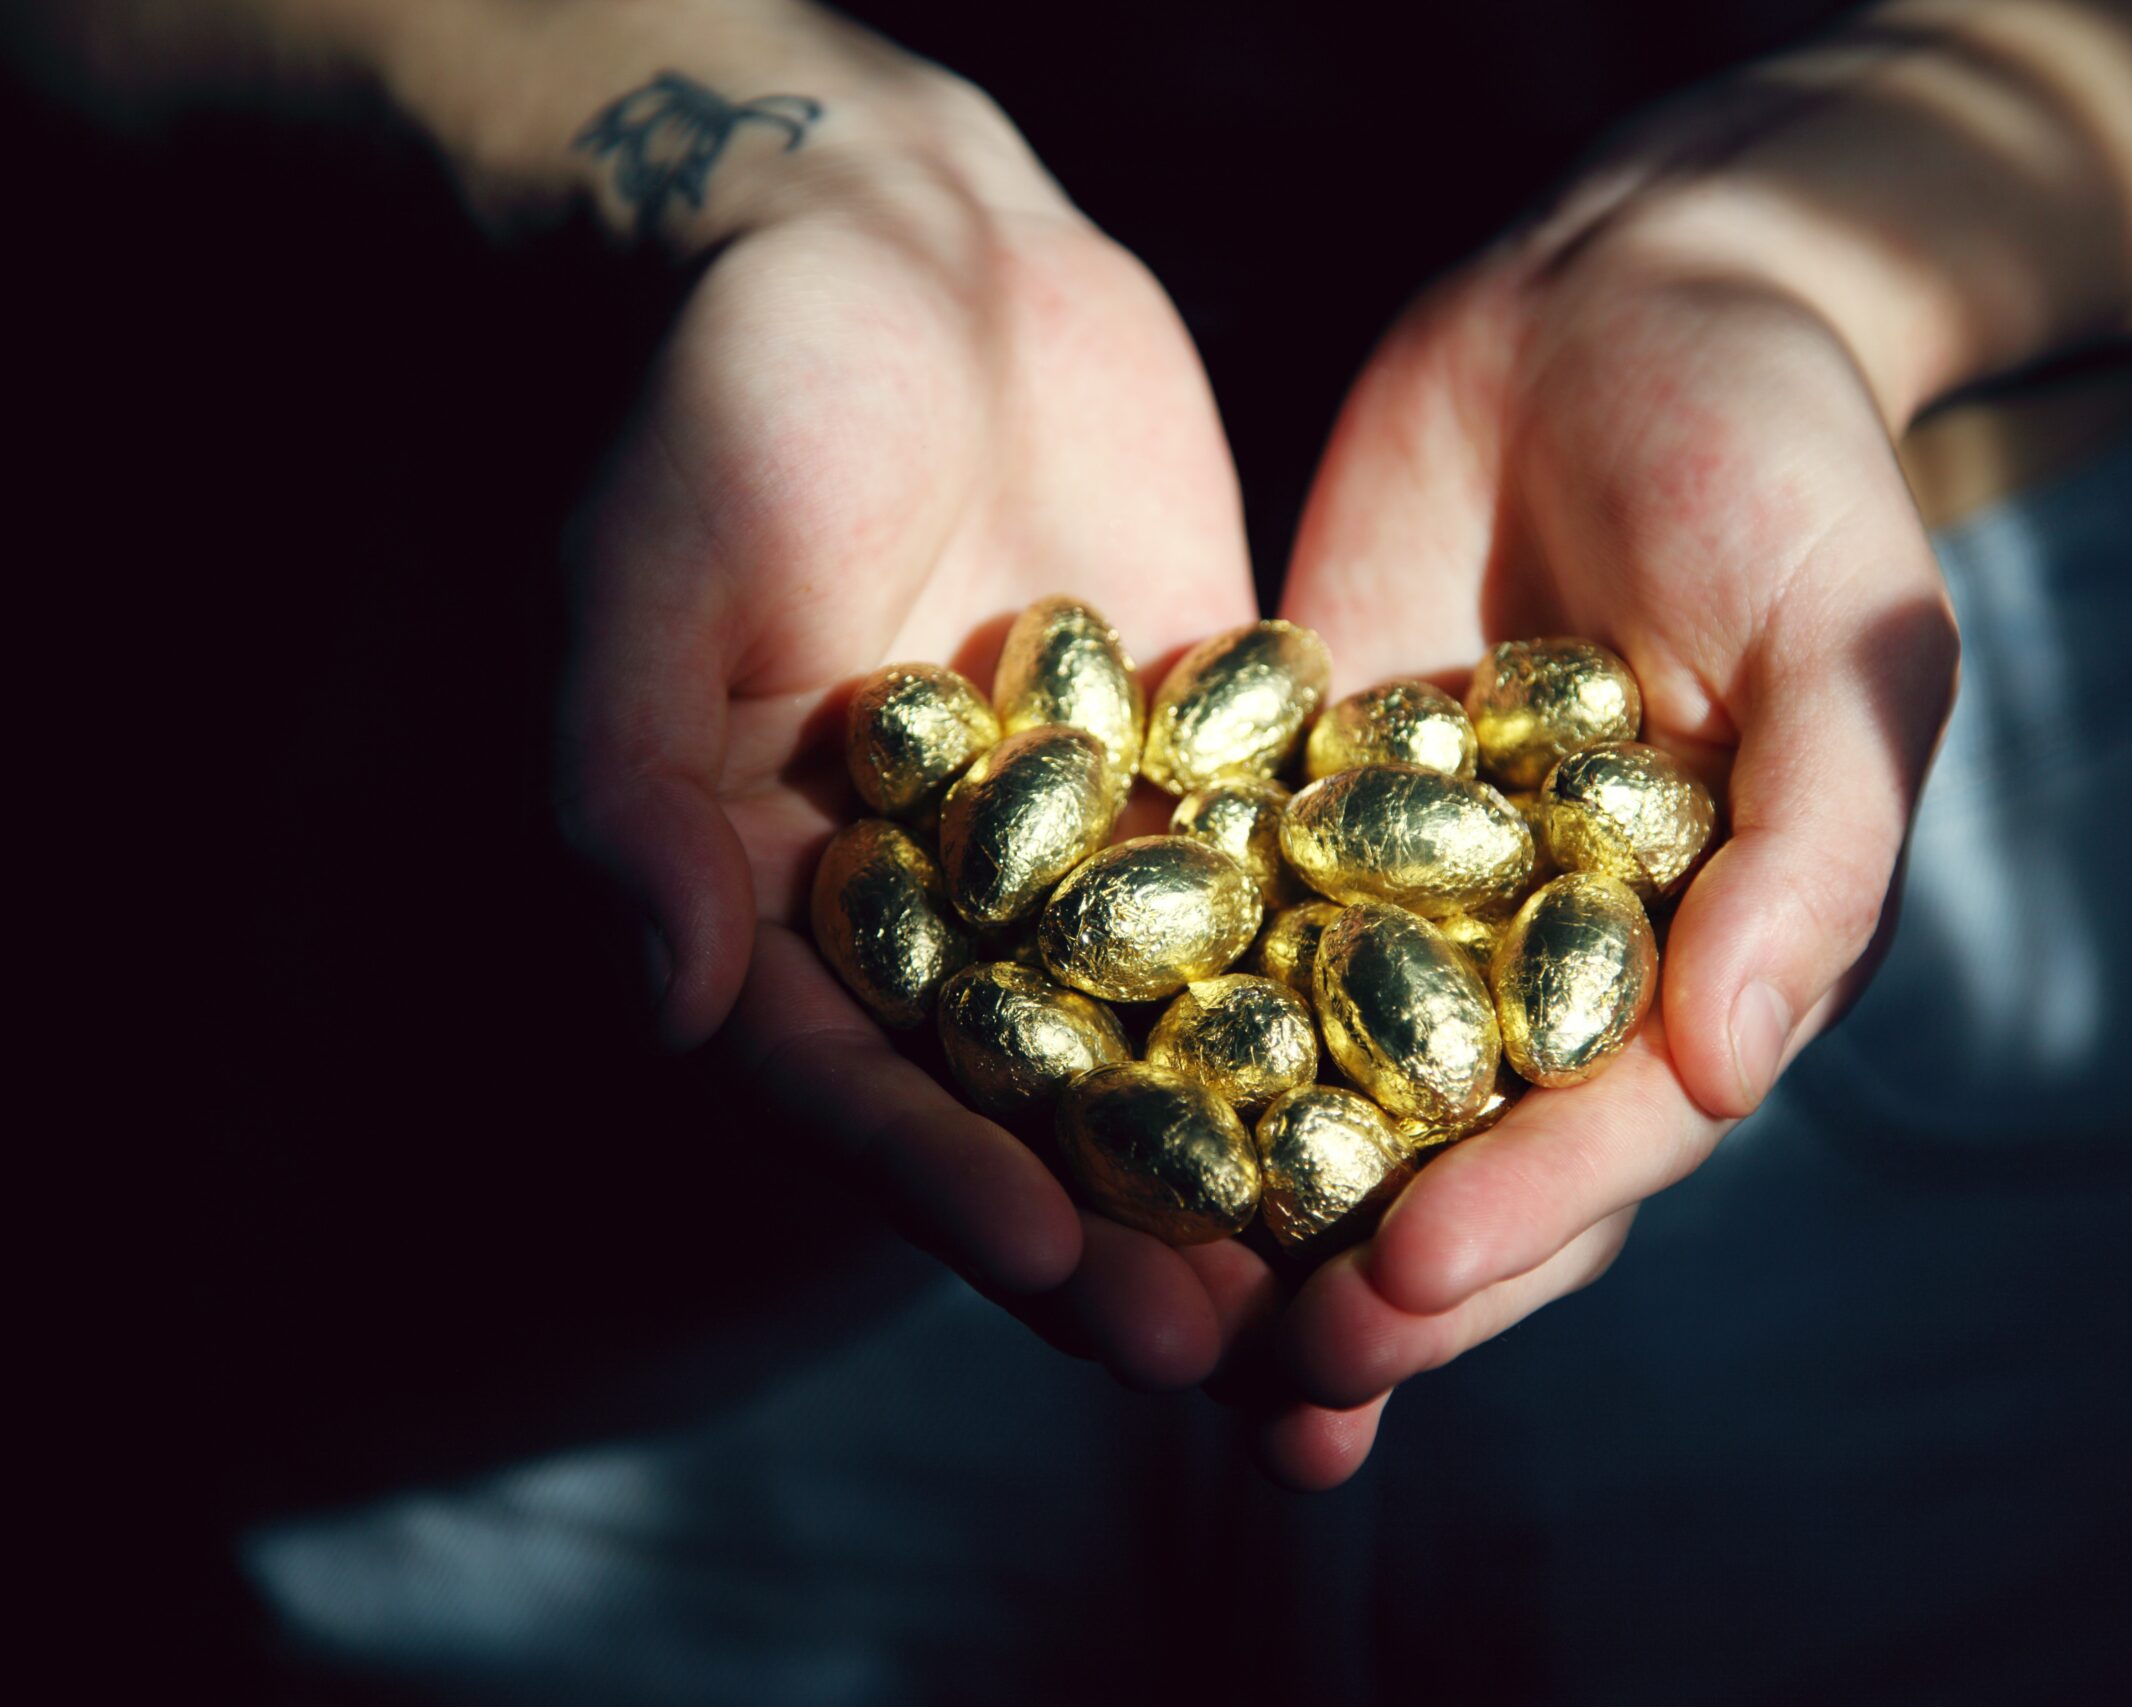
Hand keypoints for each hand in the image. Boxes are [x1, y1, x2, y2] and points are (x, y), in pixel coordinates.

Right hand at [552, 80, 1270, 1389]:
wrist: (904, 248)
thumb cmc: (738, 392)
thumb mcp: (654, 566)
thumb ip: (631, 781)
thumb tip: (664, 1002)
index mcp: (786, 910)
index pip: (866, 1088)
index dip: (958, 1189)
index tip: (1069, 1277)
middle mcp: (941, 917)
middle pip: (1038, 1112)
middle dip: (1141, 1231)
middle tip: (1256, 1352)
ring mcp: (1084, 857)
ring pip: (1181, 1043)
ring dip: (1269, 1166)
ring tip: (1374, 1283)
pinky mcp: (1207, 779)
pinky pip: (1286, 902)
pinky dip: (1358, 995)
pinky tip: (1464, 1081)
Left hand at [1260, 167, 1960, 1485]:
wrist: (1618, 304)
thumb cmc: (1779, 464)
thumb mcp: (1848, 636)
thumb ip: (1815, 849)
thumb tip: (1739, 1074)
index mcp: (1709, 962)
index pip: (1619, 1133)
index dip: (1526, 1219)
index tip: (1409, 1282)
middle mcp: (1557, 965)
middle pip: (1467, 1160)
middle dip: (1376, 1279)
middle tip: (1264, 1377)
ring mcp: (1418, 901)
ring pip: (1332, 1094)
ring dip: (1252, 1224)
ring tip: (1151, 1331)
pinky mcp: (1293, 820)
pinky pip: (1220, 944)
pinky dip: (1152, 1038)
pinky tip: (1057, 1114)